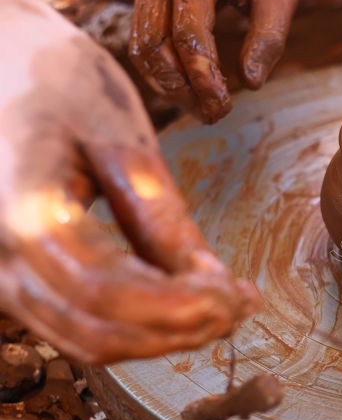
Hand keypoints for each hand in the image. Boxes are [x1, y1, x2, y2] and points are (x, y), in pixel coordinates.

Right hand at [0, 0, 256, 363]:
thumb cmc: (55, 78)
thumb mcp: (118, 132)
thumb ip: (158, 212)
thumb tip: (212, 282)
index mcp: (23, 211)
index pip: (108, 291)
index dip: (180, 307)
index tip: (238, 298)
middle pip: (96, 332)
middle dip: (179, 329)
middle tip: (241, 307)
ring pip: (84, 341)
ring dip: (160, 336)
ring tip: (224, 306)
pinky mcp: (13, 276)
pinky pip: (74, 323)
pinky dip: (133, 324)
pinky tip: (184, 300)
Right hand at [129, 0, 297, 122]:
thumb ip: (268, 39)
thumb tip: (250, 84)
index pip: (188, 33)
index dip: (203, 75)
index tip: (224, 104)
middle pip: (155, 46)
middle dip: (183, 88)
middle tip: (216, 114)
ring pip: (142, 50)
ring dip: (170, 88)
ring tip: (205, 110)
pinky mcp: (147, 1)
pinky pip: (144, 45)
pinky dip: (164, 75)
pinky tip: (192, 93)